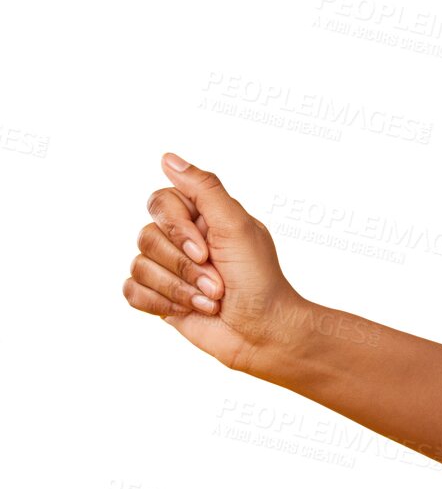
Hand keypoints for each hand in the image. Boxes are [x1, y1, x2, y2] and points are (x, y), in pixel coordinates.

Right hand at [123, 153, 310, 375]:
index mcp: (204, 215)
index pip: (161, 201)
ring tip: (210, 299)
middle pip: (147, 235)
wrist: (262, 331)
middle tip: (216, 282)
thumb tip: (168, 157)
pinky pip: (131, 291)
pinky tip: (188, 310)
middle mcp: (183, 237)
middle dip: (182, 265)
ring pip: (139, 265)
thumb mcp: (236, 225)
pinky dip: (161, 303)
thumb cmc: (258, 278)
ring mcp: (169, 267)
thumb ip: (204, 188)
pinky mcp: (158, 297)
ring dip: (178, 288)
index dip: (178, 227)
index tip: (207, 249)